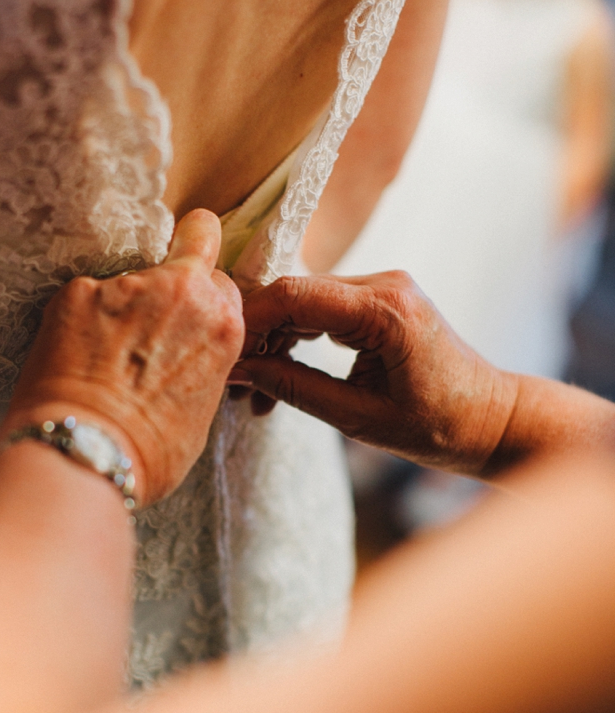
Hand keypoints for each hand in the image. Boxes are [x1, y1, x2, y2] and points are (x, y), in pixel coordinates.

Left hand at [2, 210, 243, 505]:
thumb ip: (202, 364)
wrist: (86, 454)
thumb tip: (184, 361)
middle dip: (175, 273)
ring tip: (101, 357)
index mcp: (223, 324)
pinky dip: (79, 319)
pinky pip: (85, 295)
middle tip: (150, 312)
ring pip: (131, 278)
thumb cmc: (148, 452)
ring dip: (121, 305)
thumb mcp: (202, 411)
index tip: (187, 312)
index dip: (204, 299)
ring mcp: (128, 285)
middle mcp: (183, 292)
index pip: (222, 283)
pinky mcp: (79, 290)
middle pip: (191, 249)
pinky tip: (73, 358)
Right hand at [232, 272, 519, 475]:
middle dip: (256, 335)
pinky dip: (296, 338)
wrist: (492, 421)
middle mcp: (386, 284)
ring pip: (304, 300)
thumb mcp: (359, 418)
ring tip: (252, 390)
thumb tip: (239, 372)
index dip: (249, 321)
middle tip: (230, 380)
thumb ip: (295, 388)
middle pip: (296, 293)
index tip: (219, 355)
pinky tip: (277, 374)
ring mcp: (385, 287)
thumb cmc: (439, 427)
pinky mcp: (380, 300)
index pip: (296, 295)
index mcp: (387, 310)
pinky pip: (323, 309)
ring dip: (273, 340)